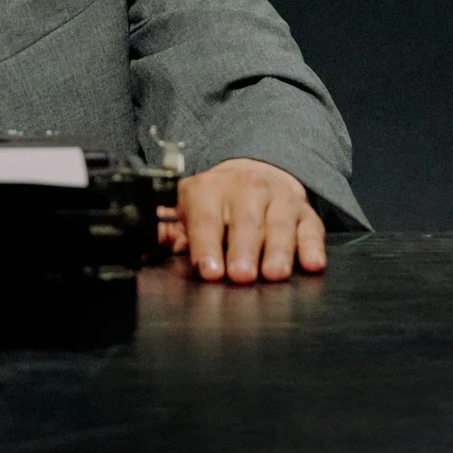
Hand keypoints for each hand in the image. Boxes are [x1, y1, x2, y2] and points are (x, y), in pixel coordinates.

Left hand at [164, 158, 326, 283]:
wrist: (252, 177)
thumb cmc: (215, 207)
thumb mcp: (186, 213)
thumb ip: (164, 233)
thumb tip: (140, 248)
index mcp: (208, 190)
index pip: (205, 218)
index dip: (206, 245)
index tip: (209, 271)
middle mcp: (245, 189)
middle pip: (245, 221)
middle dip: (243, 249)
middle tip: (241, 275)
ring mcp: (278, 199)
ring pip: (279, 224)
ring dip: (277, 250)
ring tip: (273, 273)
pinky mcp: (305, 213)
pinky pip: (312, 229)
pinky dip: (312, 246)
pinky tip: (312, 264)